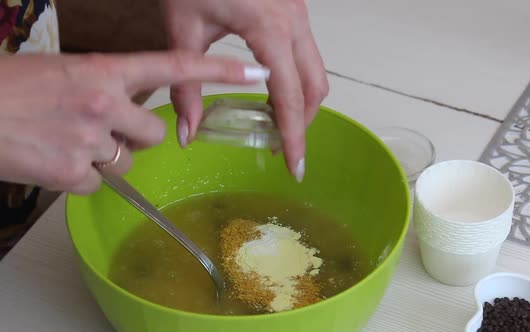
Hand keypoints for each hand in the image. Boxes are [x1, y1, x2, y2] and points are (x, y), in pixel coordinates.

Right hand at [0, 51, 267, 193]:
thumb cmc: (9, 87)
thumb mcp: (66, 72)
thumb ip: (105, 87)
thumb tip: (125, 111)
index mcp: (104, 69)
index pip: (176, 66)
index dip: (219, 68)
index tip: (255, 70)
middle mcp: (105, 103)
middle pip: (155, 133)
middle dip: (136, 136)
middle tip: (101, 129)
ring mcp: (90, 140)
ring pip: (127, 161)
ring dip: (106, 158)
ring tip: (66, 142)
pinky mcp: (71, 173)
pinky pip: (97, 184)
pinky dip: (79, 178)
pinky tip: (53, 160)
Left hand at [161, 0, 329, 181]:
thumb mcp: (184, 28)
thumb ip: (187, 85)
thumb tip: (186, 133)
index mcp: (269, 29)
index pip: (289, 96)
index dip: (294, 135)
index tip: (295, 166)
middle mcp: (294, 23)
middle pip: (315, 87)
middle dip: (302, 123)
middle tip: (281, 148)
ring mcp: (299, 15)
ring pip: (317, 71)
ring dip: (303, 102)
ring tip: (275, 124)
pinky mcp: (295, 10)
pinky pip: (308, 55)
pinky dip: (297, 81)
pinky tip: (273, 92)